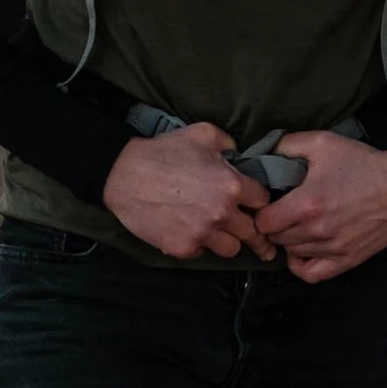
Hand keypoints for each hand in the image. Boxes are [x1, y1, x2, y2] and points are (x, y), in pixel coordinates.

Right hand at [101, 121, 271, 261]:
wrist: (123, 174)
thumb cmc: (164, 150)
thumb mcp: (202, 134)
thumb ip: (229, 144)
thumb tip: (240, 155)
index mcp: (232, 185)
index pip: (263, 201)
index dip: (259, 201)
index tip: (255, 205)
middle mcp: (222, 214)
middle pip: (254, 233)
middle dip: (256, 233)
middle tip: (261, 241)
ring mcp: (202, 234)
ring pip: (232, 250)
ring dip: (228, 241)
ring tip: (220, 233)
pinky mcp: (183, 248)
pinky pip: (202, 254)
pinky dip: (199, 245)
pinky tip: (190, 232)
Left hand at [264, 131, 386, 282]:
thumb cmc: (363, 162)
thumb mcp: (322, 142)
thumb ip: (286, 145)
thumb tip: (263, 152)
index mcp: (307, 204)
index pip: (264, 222)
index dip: (261, 211)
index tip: (267, 202)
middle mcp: (318, 231)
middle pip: (276, 238)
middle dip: (274, 224)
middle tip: (280, 211)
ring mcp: (334, 249)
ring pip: (292, 253)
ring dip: (288, 240)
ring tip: (293, 225)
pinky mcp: (348, 260)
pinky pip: (312, 274)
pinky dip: (301, 264)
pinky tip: (302, 249)